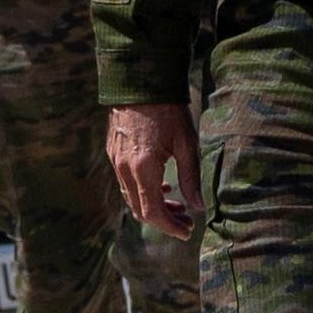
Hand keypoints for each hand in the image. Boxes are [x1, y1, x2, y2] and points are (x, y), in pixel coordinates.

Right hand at [109, 100, 200, 232]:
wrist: (140, 81)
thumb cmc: (168, 109)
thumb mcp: (186, 143)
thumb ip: (191, 177)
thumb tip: (198, 206)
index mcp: (143, 168)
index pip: (152, 212)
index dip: (169, 227)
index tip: (187, 231)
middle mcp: (125, 168)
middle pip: (140, 210)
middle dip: (164, 220)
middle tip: (187, 221)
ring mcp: (116, 161)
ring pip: (131, 198)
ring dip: (153, 207)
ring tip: (179, 205)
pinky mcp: (114, 153)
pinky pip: (126, 183)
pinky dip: (143, 191)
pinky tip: (163, 186)